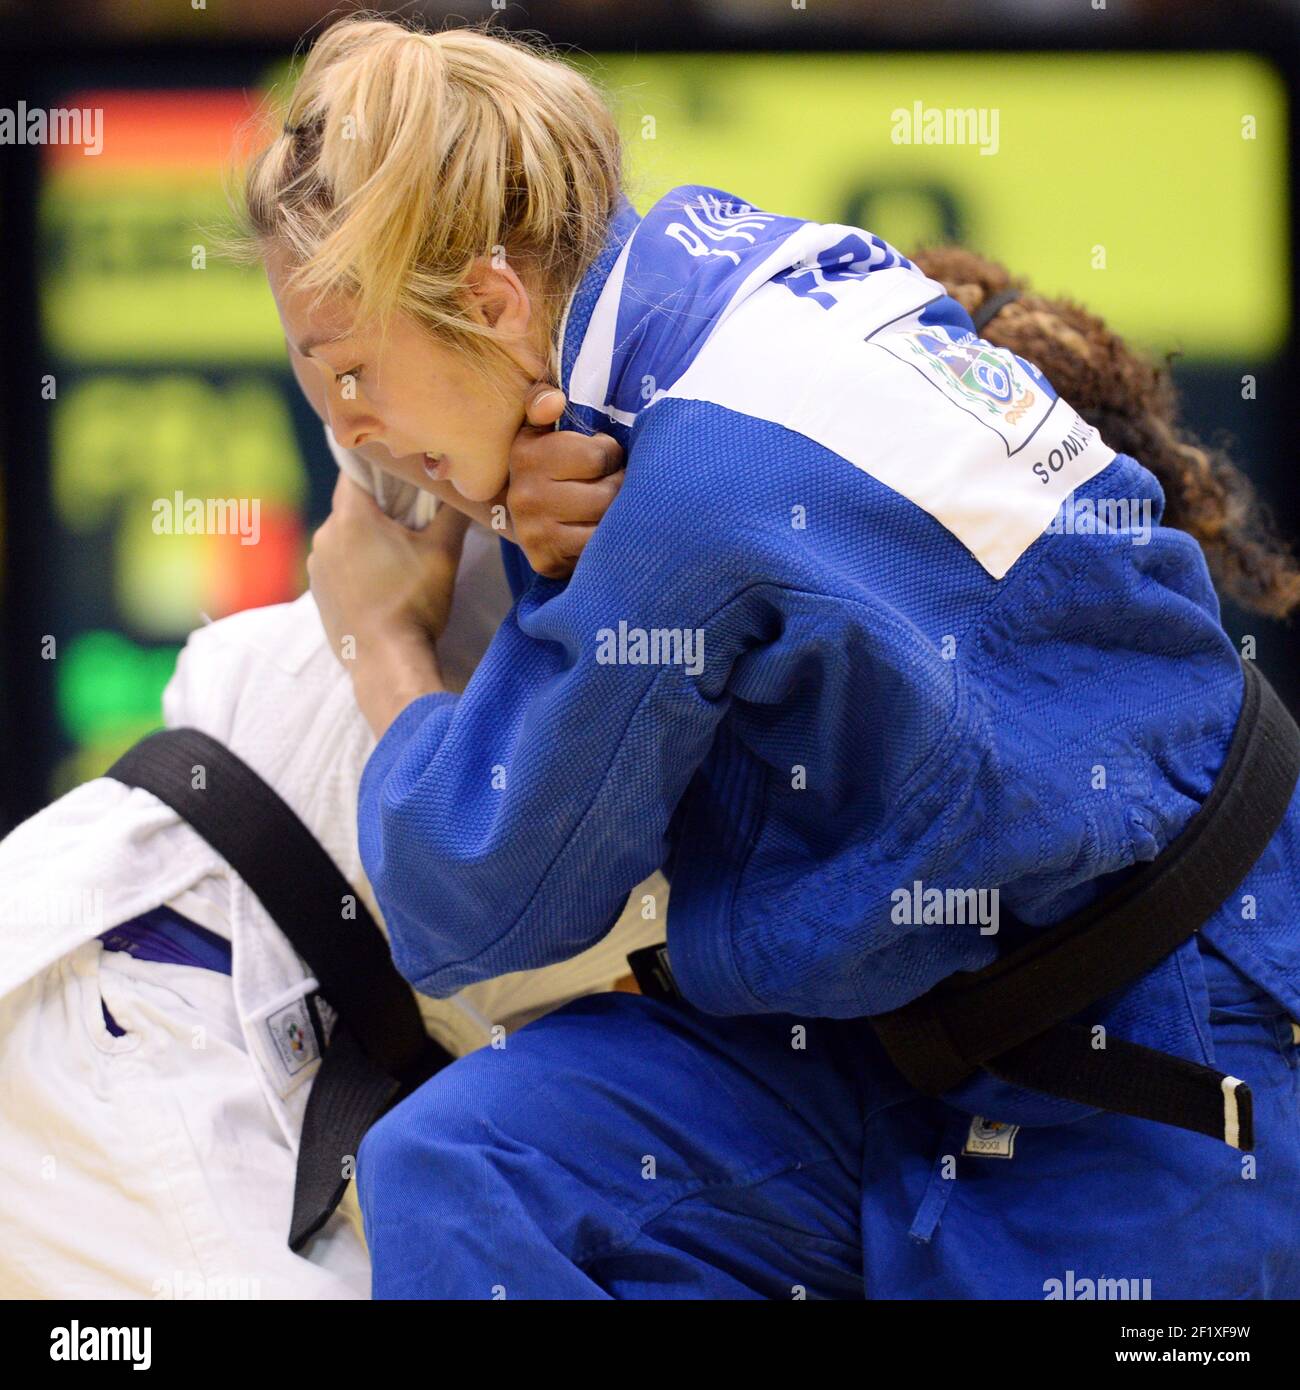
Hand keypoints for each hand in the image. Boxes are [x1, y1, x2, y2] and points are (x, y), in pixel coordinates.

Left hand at [308, 474, 469, 734]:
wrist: (386, 662)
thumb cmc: (415, 603)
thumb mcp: (443, 552)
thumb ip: (453, 513)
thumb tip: (466, 488)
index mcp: (350, 516)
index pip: (357, 471)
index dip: (381, 467)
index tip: (403, 471)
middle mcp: (324, 534)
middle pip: (351, 505)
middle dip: (379, 506)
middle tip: (410, 515)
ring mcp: (316, 565)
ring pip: (343, 535)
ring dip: (366, 537)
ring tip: (397, 553)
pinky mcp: (317, 592)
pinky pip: (336, 563)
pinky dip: (355, 563)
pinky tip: (380, 581)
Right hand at [504, 384, 624, 578]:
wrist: (525, 513)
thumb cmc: (549, 461)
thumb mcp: (542, 427)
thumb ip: (543, 403)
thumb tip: (554, 402)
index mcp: (527, 454)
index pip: (599, 455)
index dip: (610, 455)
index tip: (602, 458)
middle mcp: (524, 496)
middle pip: (607, 494)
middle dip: (617, 487)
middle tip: (611, 485)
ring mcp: (533, 532)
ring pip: (604, 526)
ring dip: (614, 516)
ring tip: (607, 507)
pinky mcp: (545, 561)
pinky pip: (596, 552)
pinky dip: (605, 542)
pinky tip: (599, 532)